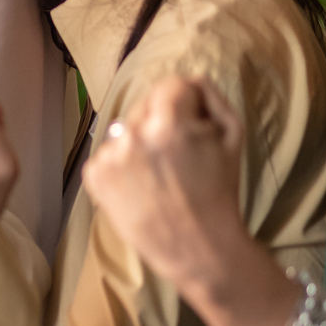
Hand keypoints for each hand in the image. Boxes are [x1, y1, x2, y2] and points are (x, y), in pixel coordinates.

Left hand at [82, 76, 298, 325]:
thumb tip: (192, 78)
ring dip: (140, 143)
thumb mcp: (232, 136)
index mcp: (168, 121)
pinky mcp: (93, 177)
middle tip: (179, 158)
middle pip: (145, 105)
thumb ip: (212, 97)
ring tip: (160, 175)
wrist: (196, 248)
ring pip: (126, 130)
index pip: (172, 85)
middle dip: (162, 122)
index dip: (188, 103)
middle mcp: (131, 134)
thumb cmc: (219, 192)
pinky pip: (109, 155)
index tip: (194, 125)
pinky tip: (142, 187)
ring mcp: (108, 157)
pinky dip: (123, 166)